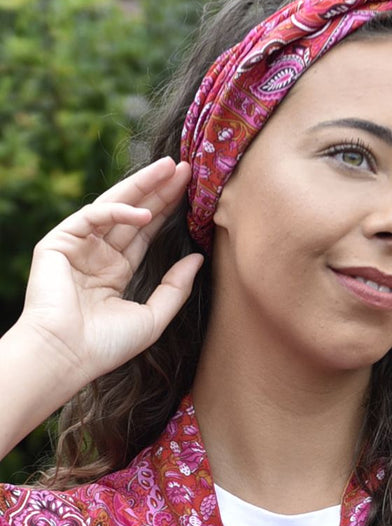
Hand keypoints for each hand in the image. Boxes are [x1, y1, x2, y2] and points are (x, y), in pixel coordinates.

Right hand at [19, 157, 202, 391]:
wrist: (67, 357)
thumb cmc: (107, 345)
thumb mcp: (153, 316)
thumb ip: (175, 287)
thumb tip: (198, 257)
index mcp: (115, 271)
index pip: (146, 232)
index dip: (168, 210)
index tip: (192, 191)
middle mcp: (97, 255)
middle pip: (134, 213)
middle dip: (159, 190)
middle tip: (187, 168)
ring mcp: (78, 246)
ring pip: (114, 206)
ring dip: (143, 185)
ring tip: (171, 167)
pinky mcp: (58, 243)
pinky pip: (91, 217)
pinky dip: (117, 212)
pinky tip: (145, 213)